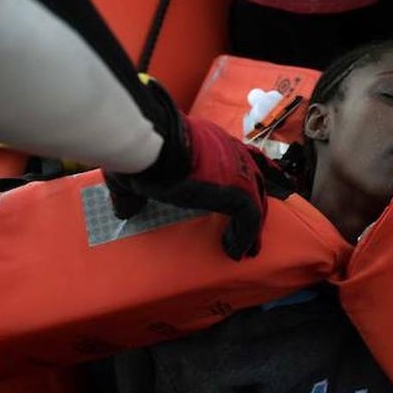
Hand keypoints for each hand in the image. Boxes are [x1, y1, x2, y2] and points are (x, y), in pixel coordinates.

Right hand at [104, 79, 269, 259]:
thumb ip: (134, 191)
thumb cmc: (141, 151)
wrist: (152, 146)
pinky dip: (245, 237)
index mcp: (209, 140)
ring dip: (254, 225)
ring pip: (256, 199)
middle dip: (265, 191)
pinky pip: (250, 219)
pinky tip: (236, 252)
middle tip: (269, 208)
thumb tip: (123, 210)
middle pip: (256, 174)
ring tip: (251, 248)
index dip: (245, 168)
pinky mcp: (240, 192)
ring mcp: (238, 171)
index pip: (236, 152)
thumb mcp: (137, 170)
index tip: (258, 176)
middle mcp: (229, 150)